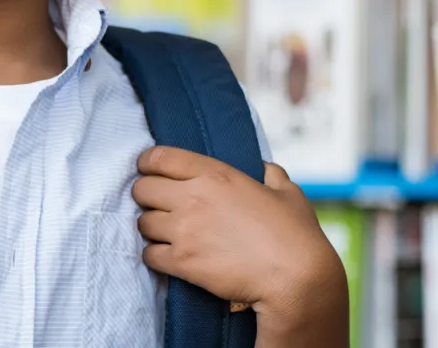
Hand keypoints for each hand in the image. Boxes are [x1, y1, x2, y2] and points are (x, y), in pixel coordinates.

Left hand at [132, 147, 345, 322]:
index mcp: (215, 174)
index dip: (147, 163)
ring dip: (151, 227)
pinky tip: (168, 257)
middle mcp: (193, 197)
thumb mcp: (288, 192)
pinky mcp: (182, 262)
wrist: (296, 279)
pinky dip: (155, 256)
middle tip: (158, 205)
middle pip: (141, 189)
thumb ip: (271, 174)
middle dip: (146, 196)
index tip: (147, 170)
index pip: (159, 157)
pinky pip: (149, 254)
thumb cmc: (296, 235)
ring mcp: (184, 230)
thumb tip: (265, 169)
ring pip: (142, 222)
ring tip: (166, 233)